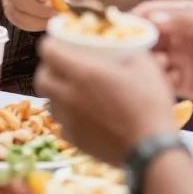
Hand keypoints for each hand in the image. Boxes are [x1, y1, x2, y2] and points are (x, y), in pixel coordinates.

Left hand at [34, 37, 174, 166]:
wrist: (151, 151)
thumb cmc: (149, 105)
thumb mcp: (144, 66)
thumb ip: (128, 51)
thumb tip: (124, 46)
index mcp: (82, 72)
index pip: (48, 50)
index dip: (51, 43)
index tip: (60, 42)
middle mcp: (68, 95)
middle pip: (41, 77)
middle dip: (48, 68)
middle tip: (64, 66)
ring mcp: (69, 120)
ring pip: (49, 101)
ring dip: (56, 92)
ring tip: (73, 90)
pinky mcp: (74, 140)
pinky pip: (61, 122)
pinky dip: (67, 114)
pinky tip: (83, 113)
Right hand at [135, 0, 192, 112]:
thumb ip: (183, 21)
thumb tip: (152, 18)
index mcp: (181, 15)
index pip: (149, 13)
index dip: (135, 20)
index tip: (122, 30)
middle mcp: (174, 35)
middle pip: (145, 36)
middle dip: (138, 44)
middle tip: (137, 53)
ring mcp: (176, 58)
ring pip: (150, 59)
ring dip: (149, 63)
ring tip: (163, 67)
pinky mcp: (181, 81)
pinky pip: (161, 80)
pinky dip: (160, 80)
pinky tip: (174, 80)